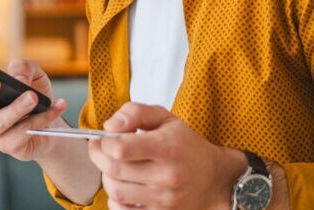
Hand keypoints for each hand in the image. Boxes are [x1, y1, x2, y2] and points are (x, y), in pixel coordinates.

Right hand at [0, 58, 69, 160]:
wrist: (50, 120)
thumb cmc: (32, 92)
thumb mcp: (31, 73)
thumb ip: (23, 67)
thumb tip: (17, 78)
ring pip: (0, 122)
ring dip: (17, 109)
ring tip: (32, 97)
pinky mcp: (10, 146)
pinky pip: (24, 132)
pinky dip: (43, 118)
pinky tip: (57, 106)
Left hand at [88, 103, 245, 209]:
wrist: (215, 180)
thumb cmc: (186, 146)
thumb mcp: (166, 119)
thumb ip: (135, 113)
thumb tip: (110, 126)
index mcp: (167, 147)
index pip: (120, 148)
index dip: (104, 142)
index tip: (104, 139)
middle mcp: (167, 175)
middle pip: (113, 170)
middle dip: (98, 158)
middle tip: (100, 151)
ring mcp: (164, 199)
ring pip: (115, 191)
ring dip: (107, 178)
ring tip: (114, 168)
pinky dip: (116, 200)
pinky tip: (123, 188)